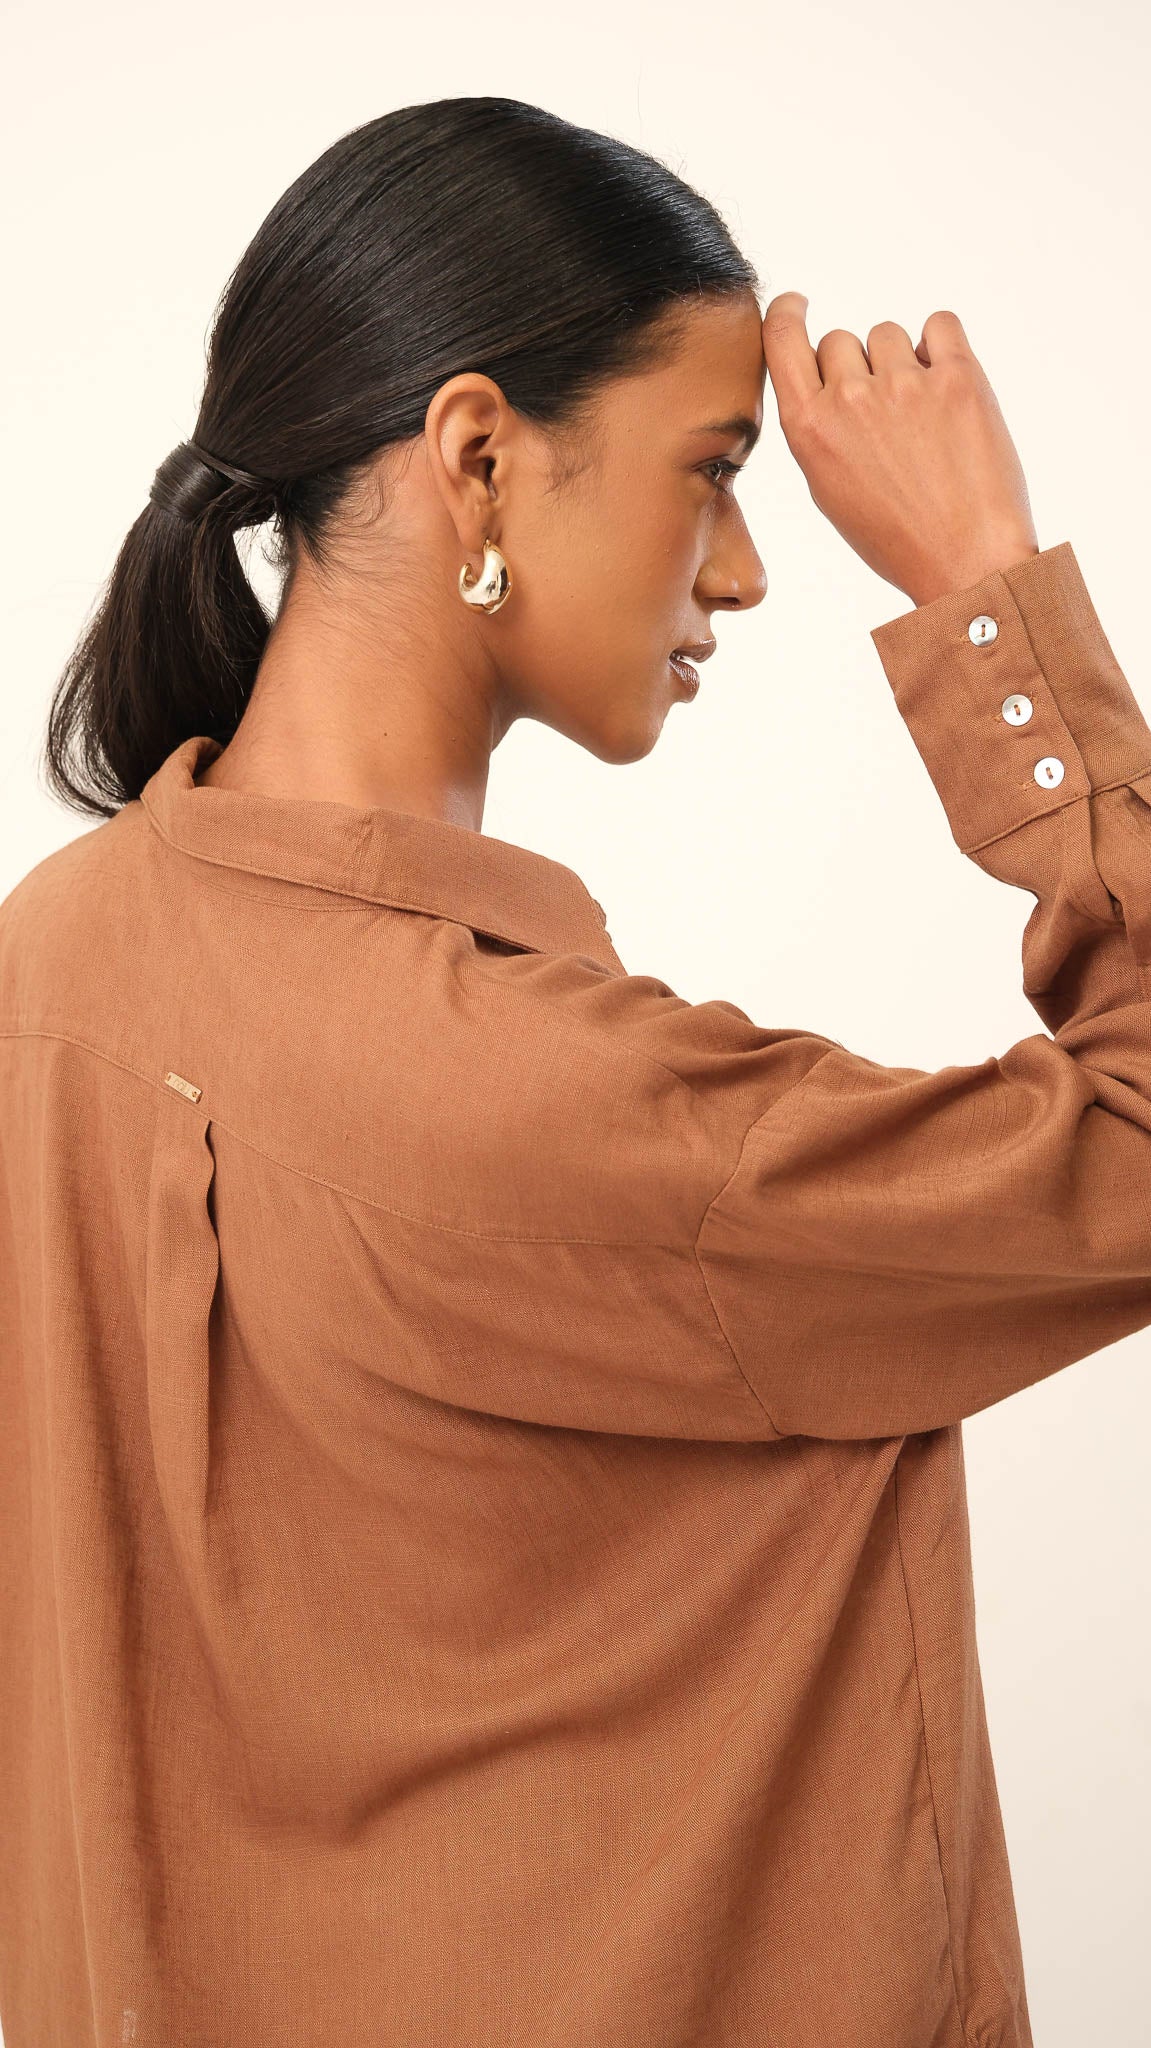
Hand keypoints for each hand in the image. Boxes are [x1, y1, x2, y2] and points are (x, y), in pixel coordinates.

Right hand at [761, 292, 1039, 605]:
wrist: (967, 562)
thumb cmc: (898, 536)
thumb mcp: (830, 490)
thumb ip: (818, 427)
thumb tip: (826, 379)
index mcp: (809, 429)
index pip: (780, 337)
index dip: (788, 312)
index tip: (799, 303)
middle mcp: (850, 399)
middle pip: (842, 340)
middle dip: (859, 368)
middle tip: (886, 418)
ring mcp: (904, 383)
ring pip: (890, 335)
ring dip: (903, 363)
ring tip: (923, 419)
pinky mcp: (958, 376)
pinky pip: (940, 324)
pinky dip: (942, 346)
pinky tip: (948, 387)